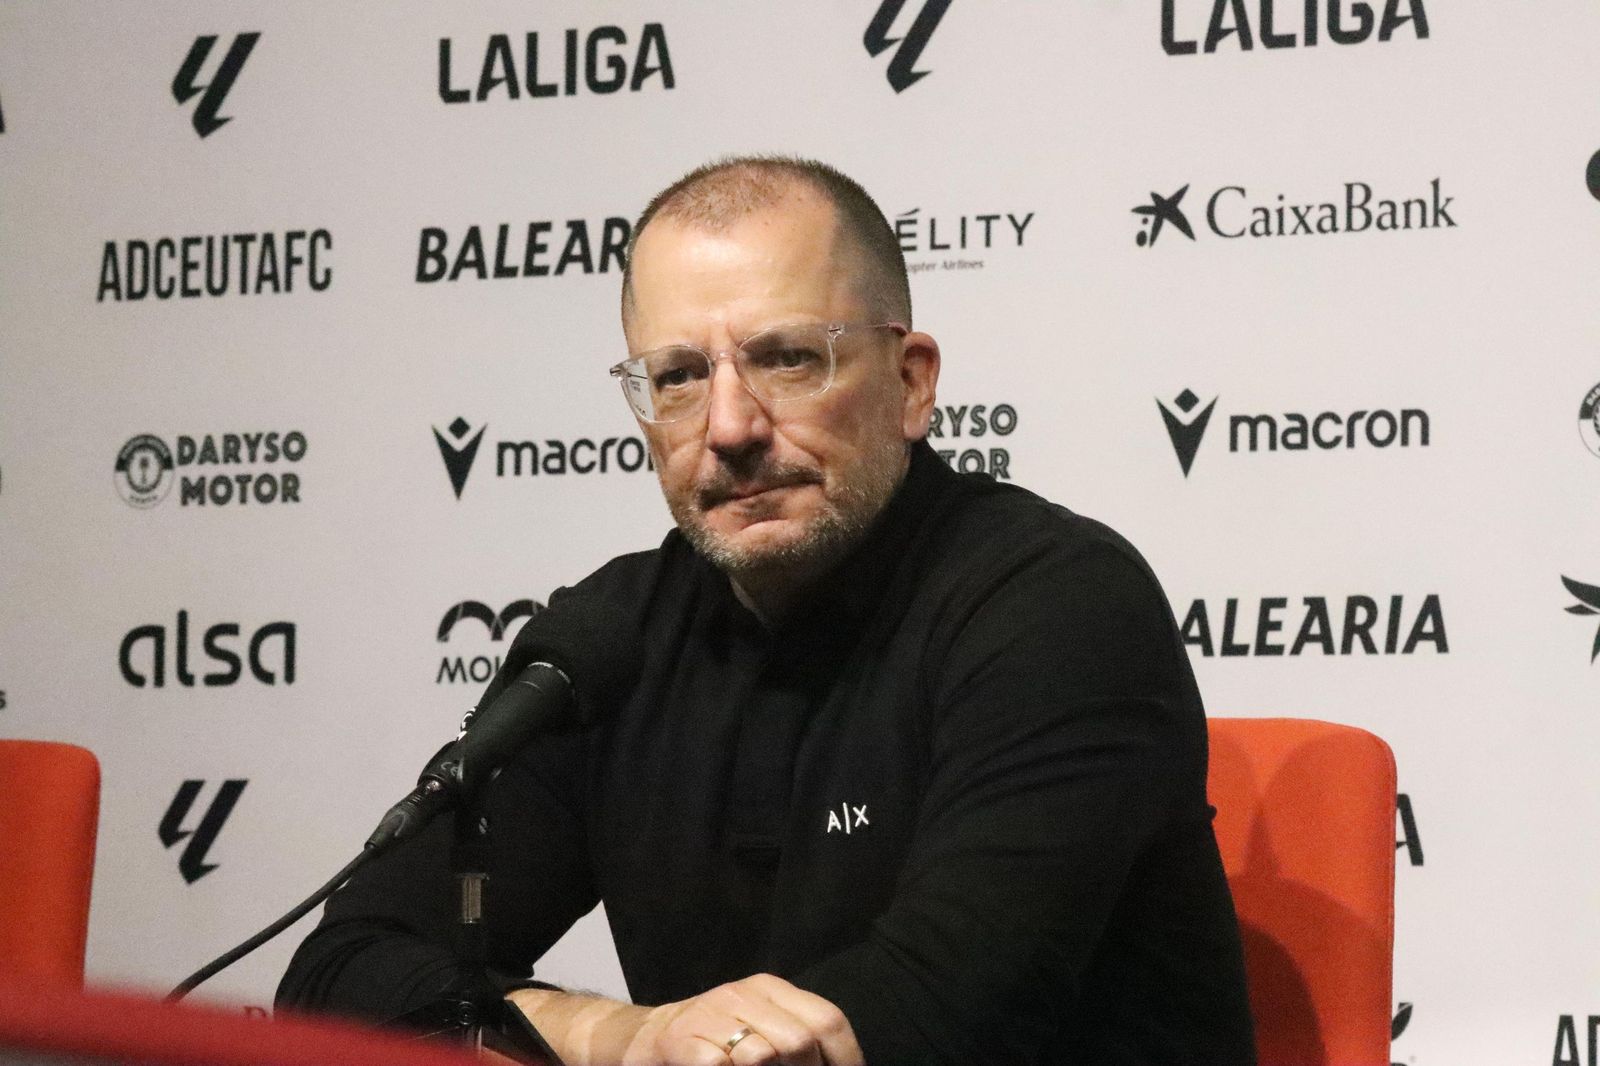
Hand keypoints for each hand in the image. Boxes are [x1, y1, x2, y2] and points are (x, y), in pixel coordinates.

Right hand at [621, 973, 861, 1065]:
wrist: (646, 1039)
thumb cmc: (713, 1040)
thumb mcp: (760, 1027)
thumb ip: (796, 1039)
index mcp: (770, 989)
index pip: (827, 1019)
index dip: (846, 1060)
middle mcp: (742, 994)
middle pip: (800, 1041)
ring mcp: (710, 1014)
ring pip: (763, 1055)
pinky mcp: (682, 1040)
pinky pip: (721, 1065)